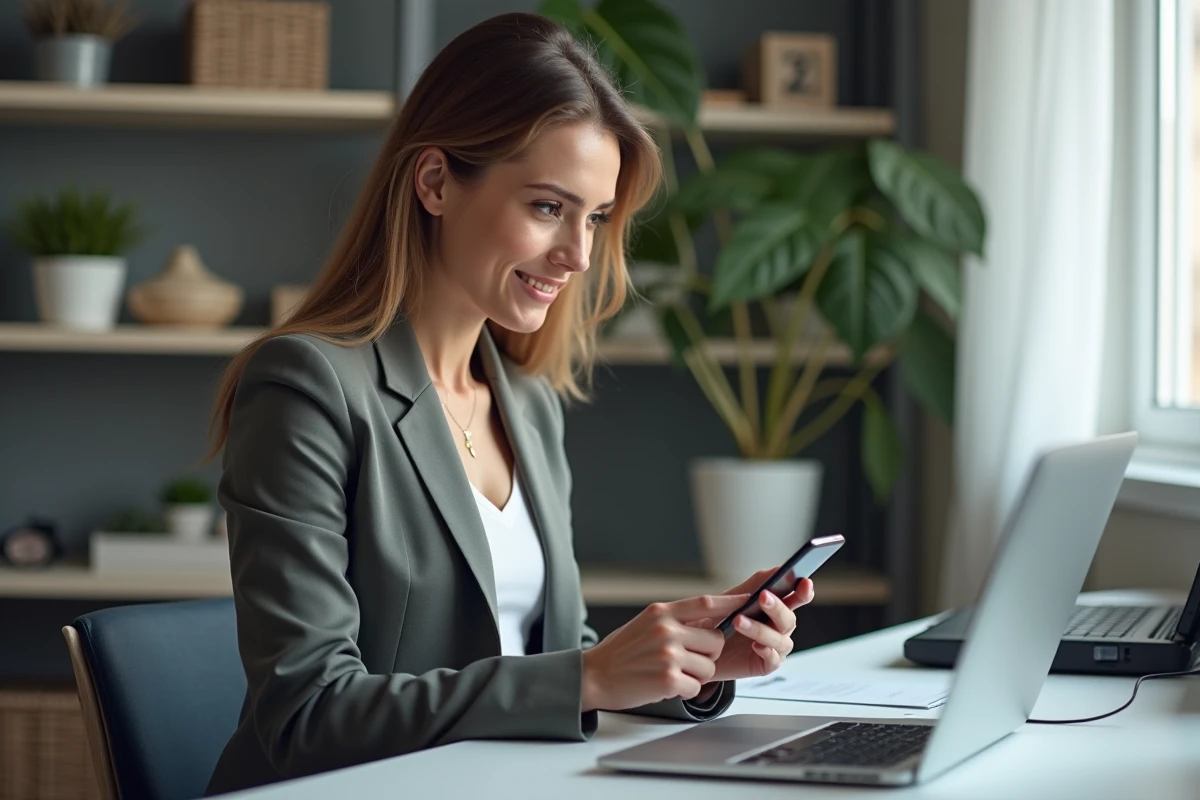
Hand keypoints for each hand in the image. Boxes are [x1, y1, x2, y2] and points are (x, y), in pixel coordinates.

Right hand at [580, 593, 750, 711]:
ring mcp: (668, 654)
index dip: (730, 602)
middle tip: (688, 660)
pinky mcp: (668, 679)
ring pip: (709, 666)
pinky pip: (697, 686)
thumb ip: (673, 620)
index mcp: (661, 612)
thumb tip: (707, 619)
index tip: (748, 599)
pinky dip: (685, 690)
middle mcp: (666, 630)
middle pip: (716, 640)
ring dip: (696, 675)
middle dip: (709, 654)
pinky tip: (666, 686)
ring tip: (672, 673)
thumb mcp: (645, 624)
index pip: (705, 603)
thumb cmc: (620, 652)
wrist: (594, 676)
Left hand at [690, 567, 815, 682]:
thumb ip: (756, 584)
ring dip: (761, 629)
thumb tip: (777, 570)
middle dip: (777, 608)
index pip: (797, 598)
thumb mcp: (733, 597)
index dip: (804, 591)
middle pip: (789, 618)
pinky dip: (766, 651)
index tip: (805, 583)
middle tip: (763, 597)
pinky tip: (755, 645)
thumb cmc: (718, 620)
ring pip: (781, 639)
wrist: (697, 646)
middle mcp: (779, 627)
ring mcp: (774, 646)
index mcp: (775, 608)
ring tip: (739, 621)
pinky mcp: (764, 664)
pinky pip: (773, 659)